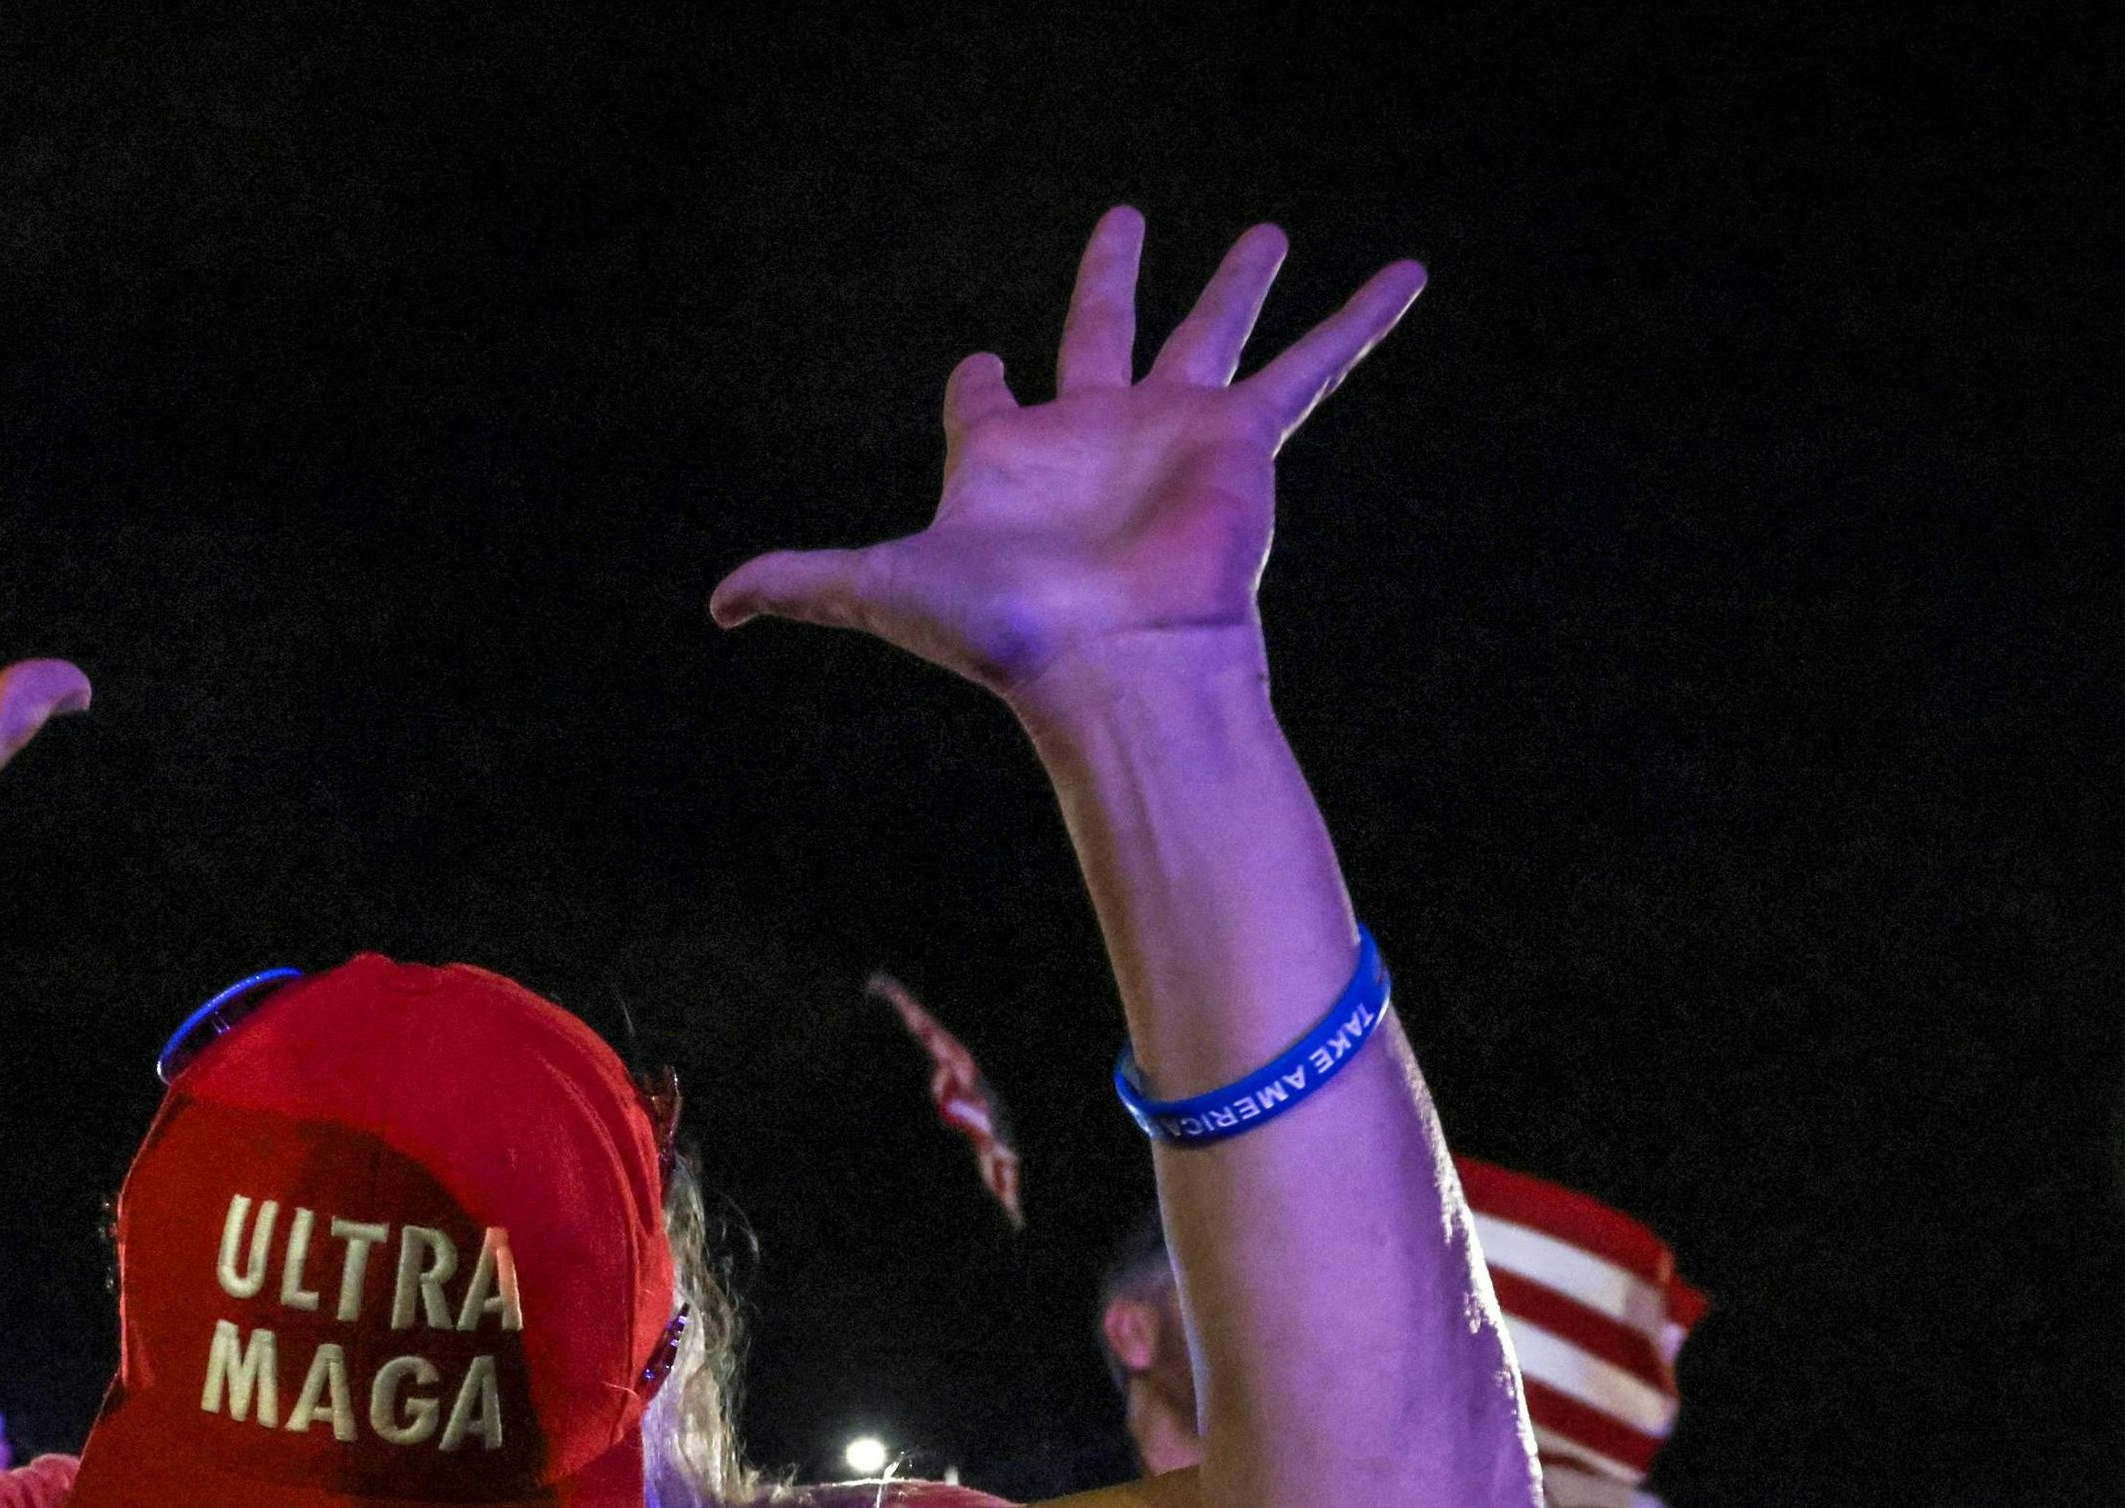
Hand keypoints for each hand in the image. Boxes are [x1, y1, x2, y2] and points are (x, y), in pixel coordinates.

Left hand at [710, 210, 1420, 702]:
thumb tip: (715, 606)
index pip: (987, 399)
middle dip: (1110, 276)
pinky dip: (1360, 320)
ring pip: (1214, 331)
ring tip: (1266, 230)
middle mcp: (1096, 437)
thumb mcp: (885, 589)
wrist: (1118, 669)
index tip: (977, 369)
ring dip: (1240, 283)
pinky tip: (1409, 273)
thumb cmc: (1008, 634)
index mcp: (1012, 459)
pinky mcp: (1244, 442)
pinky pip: (1314, 366)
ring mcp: (1174, 433)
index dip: (978, 383)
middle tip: (1123, 221)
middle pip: (1101, 330)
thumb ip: (806, 584)